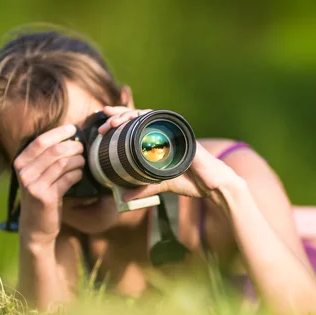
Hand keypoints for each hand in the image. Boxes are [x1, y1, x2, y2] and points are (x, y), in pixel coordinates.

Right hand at [13, 124, 84, 241]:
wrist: (35, 226)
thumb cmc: (40, 195)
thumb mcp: (36, 174)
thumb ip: (46, 157)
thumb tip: (69, 136)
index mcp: (20, 162)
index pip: (40, 141)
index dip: (58, 133)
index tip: (72, 128)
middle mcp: (24, 173)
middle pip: (54, 151)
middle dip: (72, 146)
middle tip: (83, 148)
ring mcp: (34, 186)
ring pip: (62, 164)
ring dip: (77, 160)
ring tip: (83, 161)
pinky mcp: (46, 198)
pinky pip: (67, 179)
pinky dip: (76, 174)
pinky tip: (79, 174)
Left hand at [98, 106, 242, 201]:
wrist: (213, 185)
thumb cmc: (190, 180)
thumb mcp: (161, 185)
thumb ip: (143, 189)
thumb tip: (123, 197)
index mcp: (158, 139)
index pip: (136, 124)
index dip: (119, 121)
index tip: (103, 126)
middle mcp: (165, 131)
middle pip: (138, 116)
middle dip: (118, 117)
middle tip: (104, 126)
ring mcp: (174, 130)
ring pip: (148, 115)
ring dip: (130, 116)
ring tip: (115, 123)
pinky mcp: (183, 134)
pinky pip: (164, 123)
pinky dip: (150, 120)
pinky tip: (137, 120)